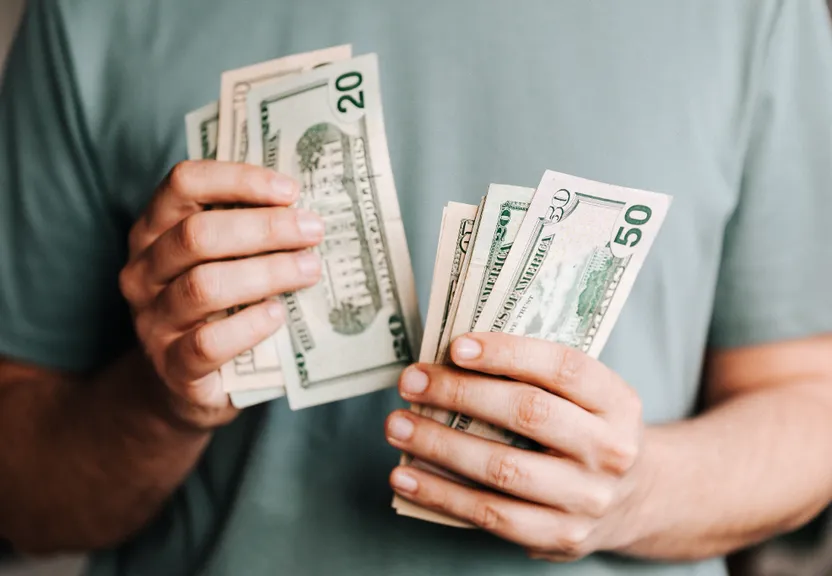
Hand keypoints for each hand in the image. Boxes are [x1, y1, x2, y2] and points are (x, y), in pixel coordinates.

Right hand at [119, 160, 323, 428]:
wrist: (187, 385)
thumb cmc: (218, 308)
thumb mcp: (224, 262)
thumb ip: (249, 231)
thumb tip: (308, 208)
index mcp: (154, 231)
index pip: (183, 184)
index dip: (238, 180)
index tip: (290, 191)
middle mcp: (143, 271)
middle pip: (197, 235)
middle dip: (264, 228)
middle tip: (313, 232)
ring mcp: (152, 321)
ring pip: (203, 286)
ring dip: (266, 273)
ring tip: (310, 270)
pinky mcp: (172, 367)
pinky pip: (207, 343)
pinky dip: (249, 326)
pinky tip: (278, 315)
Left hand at [386, 333, 648, 560]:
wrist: (636, 499)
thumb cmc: (587, 430)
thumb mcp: (586, 397)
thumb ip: (536, 376)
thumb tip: (451, 359)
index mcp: (618, 402)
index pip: (563, 367)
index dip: (507, 353)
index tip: (455, 347)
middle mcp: (610, 450)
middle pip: (528, 414)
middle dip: (460, 394)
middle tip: (411, 381)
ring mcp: (587, 499)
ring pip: (502, 468)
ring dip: (439, 445)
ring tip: (397, 426)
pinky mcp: (560, 536)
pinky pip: (490, 515)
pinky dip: (441, 494)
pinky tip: (406, 476)